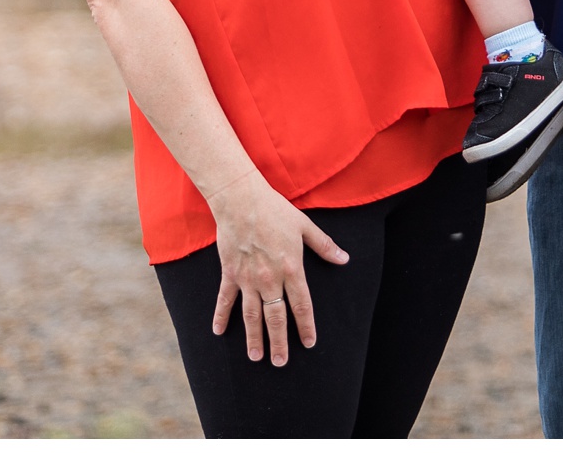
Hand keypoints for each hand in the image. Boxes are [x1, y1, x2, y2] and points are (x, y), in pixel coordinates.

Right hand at [206, 174, 349, 364]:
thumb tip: (344, 259)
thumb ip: (324, 246)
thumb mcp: (305, 226)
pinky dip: (221, 316)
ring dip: (254, 337)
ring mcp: (247, 278)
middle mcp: (269, 278)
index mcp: (291, 268)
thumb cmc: (275, 210)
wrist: (241, 200)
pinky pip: (225, 299)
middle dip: (279, 342)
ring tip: (256, 357)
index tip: (309, 343)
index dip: (306, 325)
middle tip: (280, 362)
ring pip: (251, 315)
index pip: (301, 304)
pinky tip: (218, 332)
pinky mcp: (230, 273)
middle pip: (275, 317)